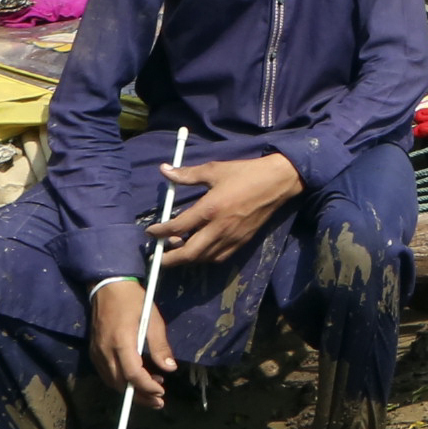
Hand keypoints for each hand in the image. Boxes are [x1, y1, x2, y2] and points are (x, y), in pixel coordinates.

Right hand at [87, 280, 176, 408]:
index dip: (147, 386)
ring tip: (151, 390)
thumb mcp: (152, 319)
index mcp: (121, 342)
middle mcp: (105, 351)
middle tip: (159, 400)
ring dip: (130, 390)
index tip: (161, 391)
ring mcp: (97, 352)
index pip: (132, 374)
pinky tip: (134, 380)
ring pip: (112, 382)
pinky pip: (106, 374)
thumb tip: (170, 368)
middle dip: (140, 395)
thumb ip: (160, 345)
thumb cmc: (133, 300)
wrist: (107, 285)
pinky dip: (120, 382)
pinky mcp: (94, 352)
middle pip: (120, 383)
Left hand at [148, 153, 303, 268]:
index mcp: (210, 209)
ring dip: (186, 259)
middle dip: (169, 258)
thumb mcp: (214, 170)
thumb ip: (187, 174)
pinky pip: (218, 258)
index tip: (150, 232)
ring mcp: (231, 238)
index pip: (177, 227)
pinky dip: (204, 258)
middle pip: (188, 253)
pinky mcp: (241, 243)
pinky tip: (199, 251)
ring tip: (176, 252)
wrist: (277, 183)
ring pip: (203, 258)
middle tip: (157, 257)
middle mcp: (219, 228)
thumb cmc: (245, 173)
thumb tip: (164, 170)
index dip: (160, 232)